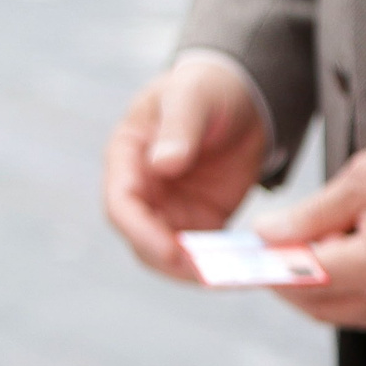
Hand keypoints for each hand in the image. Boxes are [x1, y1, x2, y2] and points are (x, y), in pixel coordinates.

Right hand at [103, 52, 271, 279]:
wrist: (241, 97)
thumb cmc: (206, 88)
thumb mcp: (193, 97)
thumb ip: (178, 129)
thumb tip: (162, 165)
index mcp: (128, 156)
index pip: (121, 203)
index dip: (140, 232)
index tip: (170, 252)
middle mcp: (143, 188)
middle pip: (140, 238)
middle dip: (169, 261)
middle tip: (208, 275)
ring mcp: (169, 208)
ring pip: (168, 254)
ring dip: (194, 271)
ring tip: (231, 277)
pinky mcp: (200, 220)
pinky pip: (202, 253)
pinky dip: (218, 266)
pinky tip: (244, 269)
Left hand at [257, 155, 365, 327]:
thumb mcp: (358, 181)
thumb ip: (307, 216)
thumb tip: (266, 234)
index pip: (305, 280)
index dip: (271, 269)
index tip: (250, 257)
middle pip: (319, 306)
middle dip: (286, 284)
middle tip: (267, 259)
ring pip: (343, 315)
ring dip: (314, 292)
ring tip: (298, 258)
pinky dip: (344, 294)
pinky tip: (335, 266)